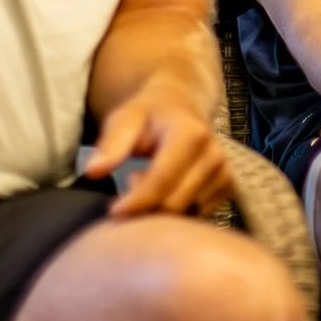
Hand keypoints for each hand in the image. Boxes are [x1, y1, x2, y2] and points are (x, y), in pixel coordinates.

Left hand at [83, 83, 231, 217]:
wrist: (180, 105)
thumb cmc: (148, 114)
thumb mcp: (125, 119)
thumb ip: (110, 145)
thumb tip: (93, 172)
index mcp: (191, 134)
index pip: (162, 180)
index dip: (136, 202)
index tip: (113, 211)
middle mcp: (214, 154)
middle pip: (175, 203)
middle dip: (146, 206)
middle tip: (127, 187)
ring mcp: (224, 172)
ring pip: (187, 214)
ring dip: (160, 208)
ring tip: (145, 183)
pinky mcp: (227, 187)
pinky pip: (198, 215)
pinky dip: (177, 212)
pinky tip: (163, 192)